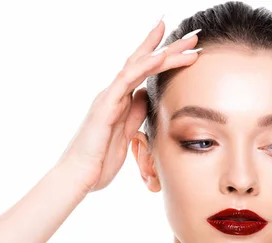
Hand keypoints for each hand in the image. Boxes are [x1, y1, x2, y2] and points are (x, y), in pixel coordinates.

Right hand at [56, 20, 200, 192]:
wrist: (77, 177)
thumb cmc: (99, 161)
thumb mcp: (126, 134)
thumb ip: (134, 114)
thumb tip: (145, 97)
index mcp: (119, 101)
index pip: (144, 73)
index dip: (164, 57)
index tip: (187, 48)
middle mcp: (113, 94)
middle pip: (143, 62)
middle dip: (168, 47)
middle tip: (193, 35)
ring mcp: (108, 97)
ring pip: (138, 65)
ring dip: (164, 52)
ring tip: (188, 43)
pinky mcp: (105, 106)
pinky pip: (126, 80)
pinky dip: (144, 66)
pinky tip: (161, 56)